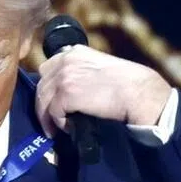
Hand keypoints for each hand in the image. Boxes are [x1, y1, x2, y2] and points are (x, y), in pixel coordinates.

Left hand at [34, 45, 170, 134]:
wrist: (138, 93)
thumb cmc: (129, 85)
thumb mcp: (101, 68)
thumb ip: (84, 73)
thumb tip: (76, 92)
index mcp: (75, 52)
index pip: (48, 68)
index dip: (48, 88)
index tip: (52, 103)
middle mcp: (66, 60)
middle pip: (42, 84)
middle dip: (43, 104)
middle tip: (49, 121)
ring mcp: (64, 76)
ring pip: (43, 99)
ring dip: (47, 117)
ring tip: (54, 130)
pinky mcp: (67, 94)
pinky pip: (52, 111)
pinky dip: (58, 122)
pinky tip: (68, 128)